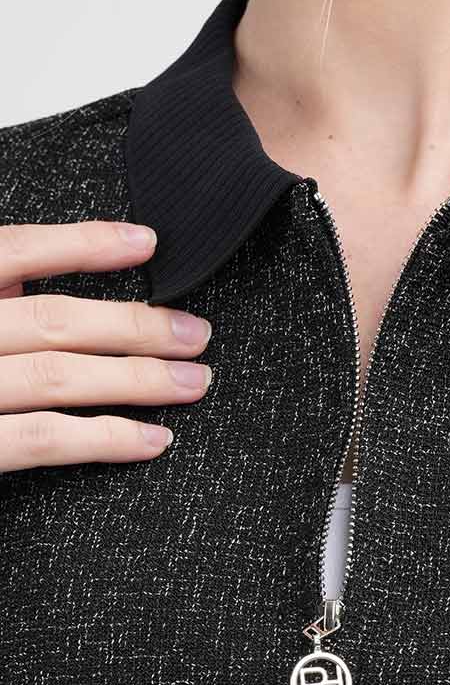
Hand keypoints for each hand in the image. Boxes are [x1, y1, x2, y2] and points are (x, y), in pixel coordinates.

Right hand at [0, 220, 212, 471]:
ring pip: (56, 377)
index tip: (149, 243)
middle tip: (197, 334)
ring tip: (192, 382)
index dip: (83, 243)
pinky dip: (104, 439)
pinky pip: (40, 441)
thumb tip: (62, 267)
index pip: (11, 250)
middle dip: (135, 325)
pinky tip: (152, 439)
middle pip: (52, 319)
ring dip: (136, 379)